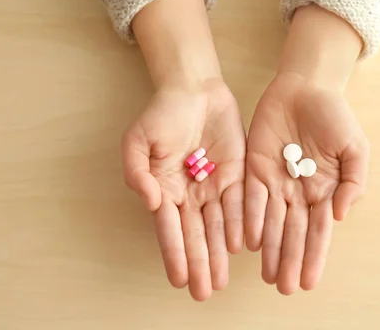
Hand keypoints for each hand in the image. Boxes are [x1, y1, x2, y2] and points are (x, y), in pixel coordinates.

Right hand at [122, 0, 245, 300]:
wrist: (194, 89)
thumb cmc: (162, 113)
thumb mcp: (138, 140)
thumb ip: (137, 172)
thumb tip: (151, 203)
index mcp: (165, 188)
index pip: (169, 228)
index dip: (174, 253)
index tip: (179, 279)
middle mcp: (190, 194)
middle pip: (195, 234)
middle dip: (199, 262)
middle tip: (204, 291)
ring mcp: (214, 185)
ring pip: (218, 225)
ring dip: (219, 253)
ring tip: (220, 280)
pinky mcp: (237, 174)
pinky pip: (240, 202)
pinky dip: (241, 223)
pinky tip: (242, 245)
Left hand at [244, 5, 369, 294]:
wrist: (306, 87)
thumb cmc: (334, 116)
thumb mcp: (355, 147)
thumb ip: (353, 181)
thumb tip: (339, 215)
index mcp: (323, 190)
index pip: (318, 230)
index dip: (313, 256)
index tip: (308, 282)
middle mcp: (298, 192)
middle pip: (292, 232)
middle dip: (289, 259)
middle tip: (283, 287)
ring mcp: (275, 181)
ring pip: (270, 221)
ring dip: (269, 248)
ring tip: (266, 274)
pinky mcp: (254, 168)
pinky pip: (251, 196)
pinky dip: (250, 218)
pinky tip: (249, 240)